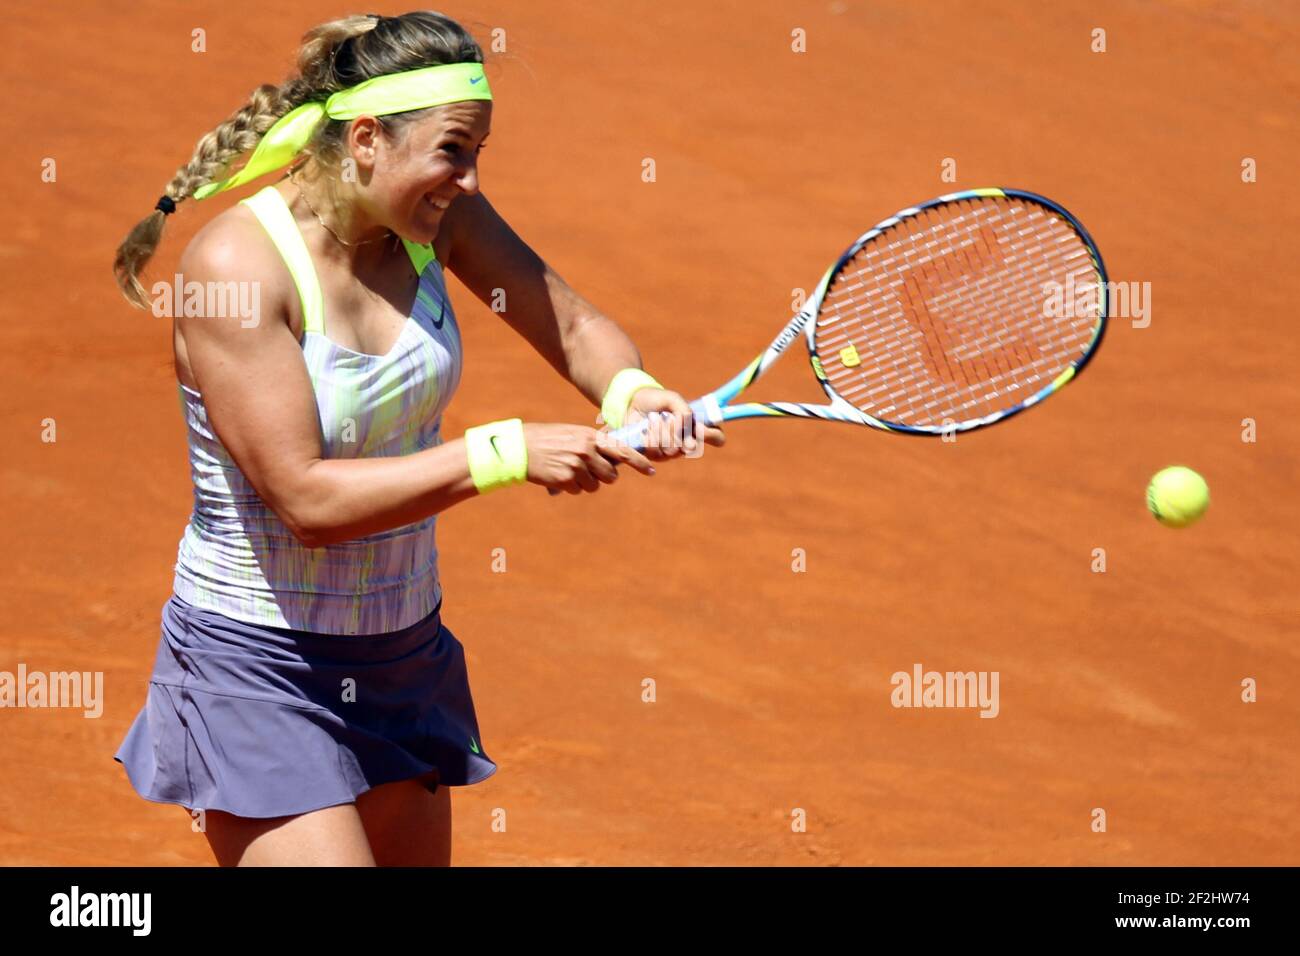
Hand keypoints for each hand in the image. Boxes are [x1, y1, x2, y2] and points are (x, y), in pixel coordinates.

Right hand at [524, 422, 655, 494]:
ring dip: (585, 483)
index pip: (622, 451)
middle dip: (603, 476)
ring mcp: (577, 466)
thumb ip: (593, 445)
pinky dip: (571, 486)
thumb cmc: (547, 440)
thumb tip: (613, 461)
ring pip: (595, 485)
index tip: (652, 470)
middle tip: (588, 470)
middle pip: (611, 475)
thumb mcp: (573, 435)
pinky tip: (558, 475)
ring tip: (568, 470)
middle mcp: (587, 450)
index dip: (640, 462)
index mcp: (590, 437)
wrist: (520, 447)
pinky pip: (578, 490)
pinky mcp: (566, 480)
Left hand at [613, 388, 726, 461]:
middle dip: (678, 431)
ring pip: (673, 451)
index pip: (717, 438)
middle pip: (691, 448)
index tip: (700, 427)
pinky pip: (657, 453)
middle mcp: (687, 441)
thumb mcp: (673, 398)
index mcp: (697, 426)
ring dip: (661, 432)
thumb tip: (687, 428)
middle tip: (668, 417)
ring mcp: (671, 451)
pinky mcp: (654, 455)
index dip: (713, 436)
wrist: (631, 403)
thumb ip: (685, 410)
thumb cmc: (656, 400)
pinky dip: (650, 437)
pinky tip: (645, 428)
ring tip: (653, 418)